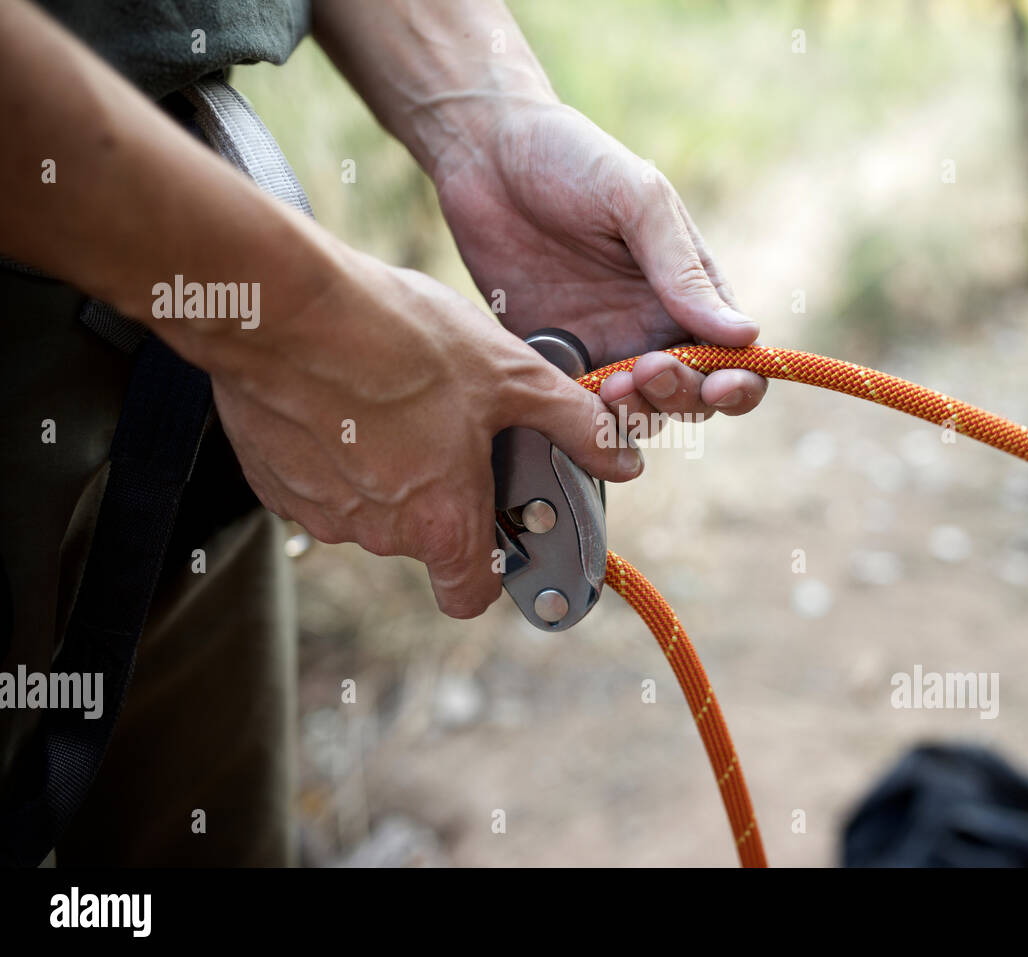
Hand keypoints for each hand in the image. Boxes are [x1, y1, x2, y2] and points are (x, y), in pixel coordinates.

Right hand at [206, 249, 643, 617]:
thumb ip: (575, 424)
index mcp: (440, 521)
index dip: (490, 571)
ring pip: (371, 505)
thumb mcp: (511, 374)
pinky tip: (348, 396)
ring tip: (399, 396)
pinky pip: (321, 480)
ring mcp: (318, 510)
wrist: (279, 304)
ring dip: (390, 466)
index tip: (499, 532)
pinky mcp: (273, 481)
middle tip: (453, 424)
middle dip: (443, 491)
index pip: (469, 594)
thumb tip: (625, 457)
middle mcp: (377, 532)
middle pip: (425, 537)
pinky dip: (339, 452)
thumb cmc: (399, 339)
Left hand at [428, 97, 767, 431]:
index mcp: (691, 289)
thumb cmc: (572, 159)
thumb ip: (683, 272)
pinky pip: (578, 406)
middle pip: (692, 396)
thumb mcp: (639, 202)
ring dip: (636, 413)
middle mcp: (654, 326)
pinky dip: (585, 416)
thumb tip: (745, 335)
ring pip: (640, 412)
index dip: (739, 384)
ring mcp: (604, 345)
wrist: (485, 153)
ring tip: (611, 385)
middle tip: (647, 368)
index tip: (720, 384)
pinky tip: (574, 393)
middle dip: (682, 397)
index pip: (737, 356)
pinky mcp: (553, 357)